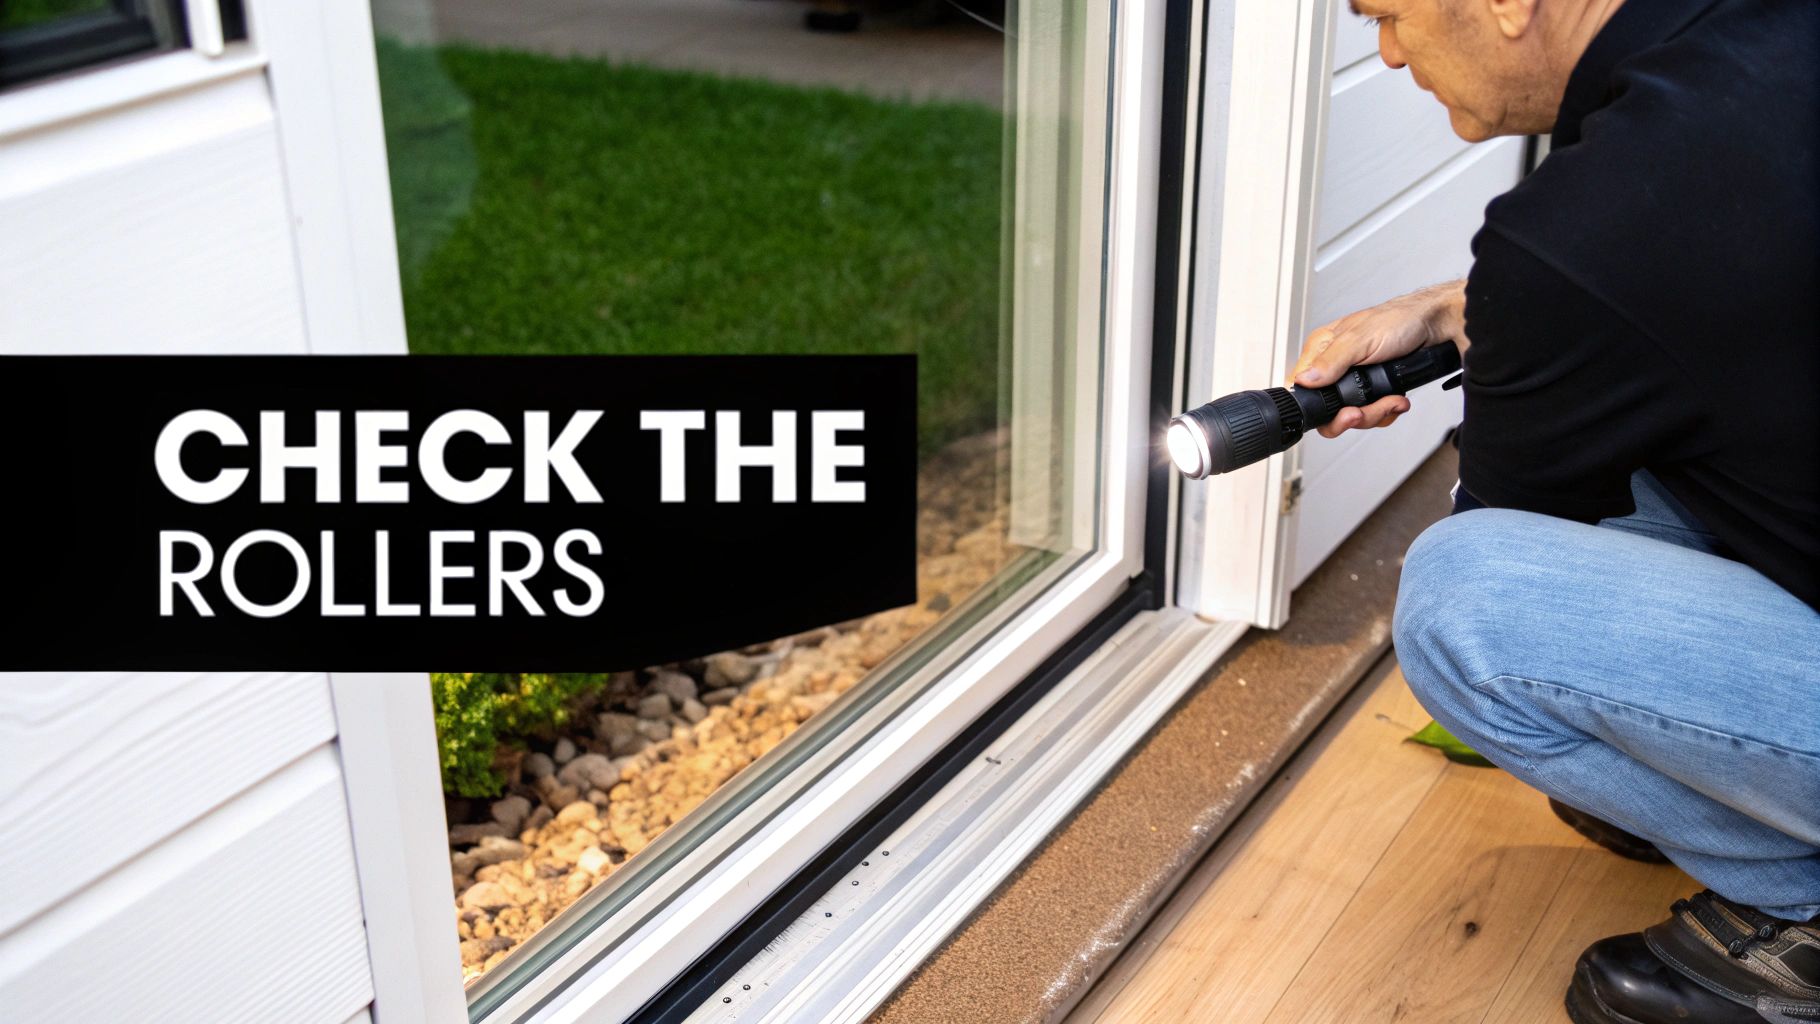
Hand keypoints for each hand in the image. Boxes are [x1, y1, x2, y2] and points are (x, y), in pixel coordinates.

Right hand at [1288, 280, 1467, 438]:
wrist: (1437, 325)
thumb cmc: (1401, 319)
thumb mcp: (1361, 339)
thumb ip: (1331, 360)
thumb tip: (1305, 379)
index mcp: (1322, 349)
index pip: (1303, 389)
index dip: (1319, 407)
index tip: (1343, 411)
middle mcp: (1336, 366)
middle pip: (1329, 409)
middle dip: (1353, 416)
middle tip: (1364, 412)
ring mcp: (1356, 379)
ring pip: (1353, 415)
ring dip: (1376, 413)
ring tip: (1392, 399)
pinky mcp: (1375, 388)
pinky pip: (1373, 413)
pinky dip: (1387, 411)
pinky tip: (1396, 398)